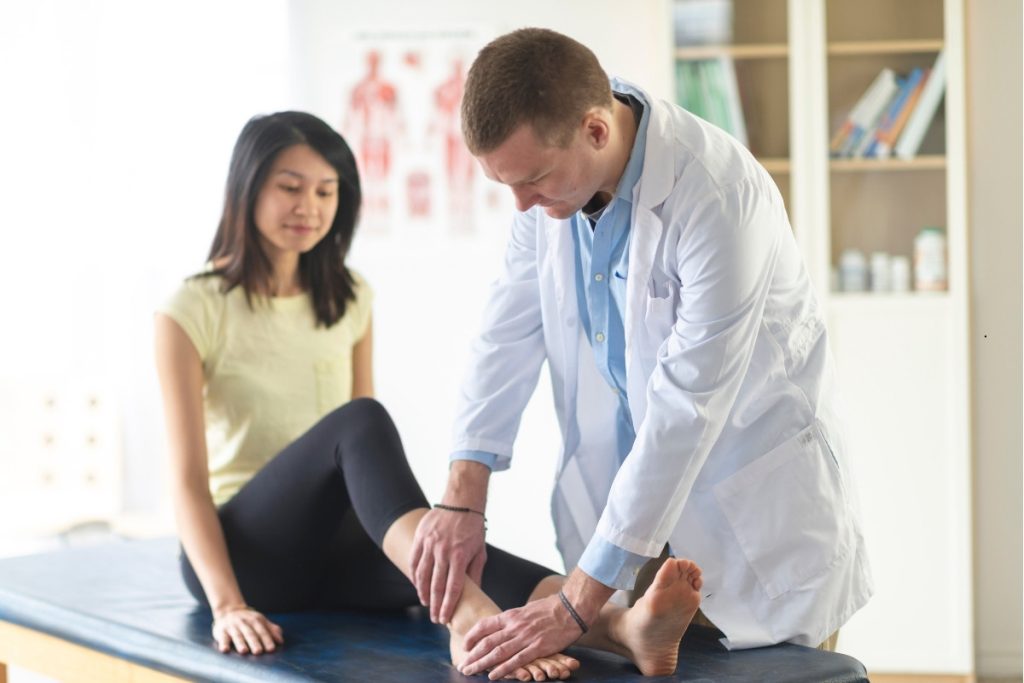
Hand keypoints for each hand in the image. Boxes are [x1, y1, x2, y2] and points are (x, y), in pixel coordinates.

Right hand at [212, 605, 283, 654]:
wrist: (229, 610)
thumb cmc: (248, 620)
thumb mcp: (261, 621)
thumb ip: (271, 630)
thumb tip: (281, 641)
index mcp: (255, 620)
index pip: (262, 631)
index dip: (267, 640)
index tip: (271, 649)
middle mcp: (244, 623)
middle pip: (250, 634)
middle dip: (254, 643)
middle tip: (258, 652)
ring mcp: (232, 626)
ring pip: (237, 635)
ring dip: (240, 643)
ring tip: (244, 651)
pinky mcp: (221, 631)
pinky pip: (222, 637)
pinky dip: (223, 643)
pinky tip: (224, 650)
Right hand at [410, 506, 486, 623]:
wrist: (462, 503)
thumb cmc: (473, 529)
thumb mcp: (480, 551)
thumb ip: (475, 573)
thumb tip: (475, 595)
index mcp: (460, 556)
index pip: (452, 588)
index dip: (447, 606)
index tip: (444, 619)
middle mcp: (443, 551)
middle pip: (436, 585)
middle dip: (435, 605)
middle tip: (434, 618)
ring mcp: (430, 544)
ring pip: (421, 575)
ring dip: (422, 592)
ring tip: (425, 603)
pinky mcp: (421, 537)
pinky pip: (413, 560)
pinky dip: (414, 575)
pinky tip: (417, 584)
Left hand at [458, 595, 581, 679]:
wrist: (571, 607)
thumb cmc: (551, 607)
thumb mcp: (527, 609)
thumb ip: (515, 619)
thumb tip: (506, 625)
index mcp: (511, 615)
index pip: (485, 625)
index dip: (473, 636)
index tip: (465, 646)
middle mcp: (515, 626)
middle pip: (487, 642)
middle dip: (473, 655)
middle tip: (463, 665)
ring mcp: (525, 637)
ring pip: (498, 652)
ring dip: (482, 664)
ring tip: (470, 671)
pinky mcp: (538, 648)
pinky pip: (517, 661)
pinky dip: (503, 669)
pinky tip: (493, 676)